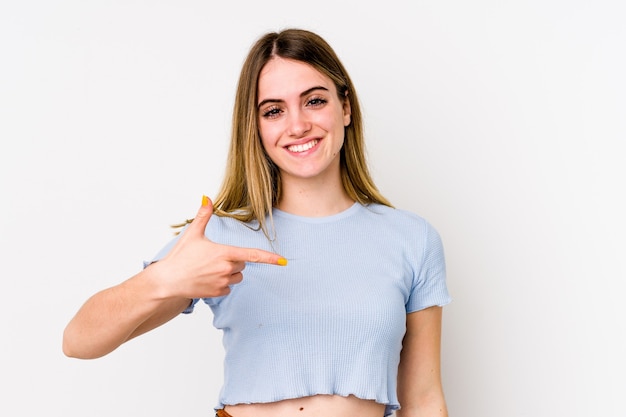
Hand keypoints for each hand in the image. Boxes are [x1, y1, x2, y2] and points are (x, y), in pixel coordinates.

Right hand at [152, 196, 286, 298]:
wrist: (167, 280)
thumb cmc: (180, 256)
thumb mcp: (192, 233)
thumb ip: (203, 215)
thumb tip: (206, 197)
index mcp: (224, 252)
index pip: (253, 254)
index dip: (270, 258)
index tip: (284, 261)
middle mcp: (226, 268)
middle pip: (243, 263)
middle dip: (233, 260)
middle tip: (213, 259)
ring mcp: (222, 282)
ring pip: (238, 276)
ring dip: (229, 273)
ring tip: (209, 269)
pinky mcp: (218, 293)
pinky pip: (229, 289)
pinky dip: (221, 284)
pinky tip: (207, 280)